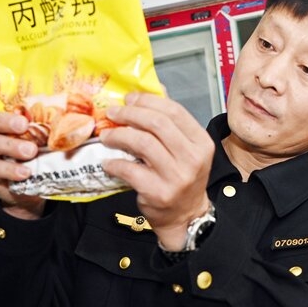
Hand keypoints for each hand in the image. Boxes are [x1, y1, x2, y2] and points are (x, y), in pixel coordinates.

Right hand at [0, 77, 45, 218]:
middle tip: (23, 124)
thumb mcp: (41, 137)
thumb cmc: (35, 156)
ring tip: (31, 151)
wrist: (28, 189)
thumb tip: (77, 107)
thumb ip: (47, 123)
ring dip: (11, 146)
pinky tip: (26, 171)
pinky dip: (11, 170)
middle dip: (3, 121)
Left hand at [99, 92, 214, 250]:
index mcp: (201, 142)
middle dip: (130, 114)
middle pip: (157, 124)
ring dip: (119, 135)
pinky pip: (130, 170)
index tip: (129, 99)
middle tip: (112, 113)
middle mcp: (192, 158)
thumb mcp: (186, 149)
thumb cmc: (181, 178)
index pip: (174, 111)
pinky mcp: (158, 192)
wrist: (185, 215)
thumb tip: (151, 91)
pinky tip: (108, 162)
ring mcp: (176, 177)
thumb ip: (171, 122)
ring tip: (107, 136)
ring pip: (142, 143)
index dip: (148, 101)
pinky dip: (114, 164)